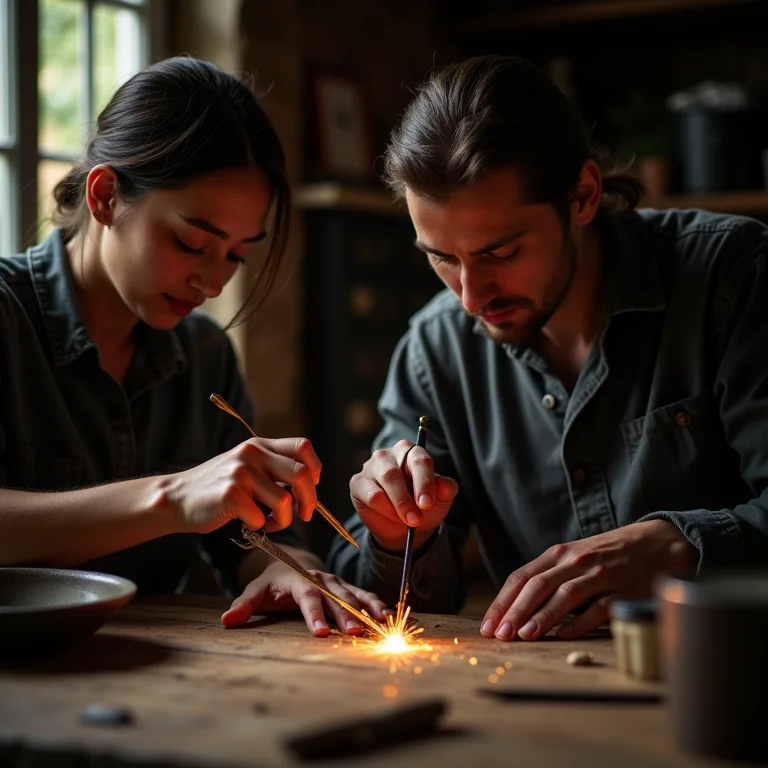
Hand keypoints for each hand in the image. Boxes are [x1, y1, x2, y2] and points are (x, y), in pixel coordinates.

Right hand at [163, 437, 321, 534]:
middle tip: (304, 515)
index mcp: (259, 445)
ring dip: (283, 520)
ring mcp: (241, 473)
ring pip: (284, 501)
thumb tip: (309, 486)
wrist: (177, 498)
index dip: (315, 468)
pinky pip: (261, 517)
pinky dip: (260, 527)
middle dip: (309, 500)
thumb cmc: (218, 488)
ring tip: (269, 522)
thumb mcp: (246, 466)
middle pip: (301, 474)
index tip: (312, 486)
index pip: (303, 446)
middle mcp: (252, 454)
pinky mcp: (231, 494)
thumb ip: (273, 468)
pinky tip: (249, 524)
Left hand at [221, 562, 388, 636]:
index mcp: (298, 579)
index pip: (307, 597)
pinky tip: (387, 617)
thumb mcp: (255, 590)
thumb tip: (227, 620)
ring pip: (352, 595)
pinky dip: (376, 604)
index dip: (313, 615)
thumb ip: (244, 604)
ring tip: (378, 625)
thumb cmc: (272, 582)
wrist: (291, 561)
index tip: (319, 633)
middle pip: (334, 598)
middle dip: (345, 616)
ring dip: (365, 610)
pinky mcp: (347, 587)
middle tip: (354, 634)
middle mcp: (320, 578)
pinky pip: (364, 594)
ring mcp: (335, 581)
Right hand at [350, 439, 458, 550]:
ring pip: (382, 483)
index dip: (424, 482)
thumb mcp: (440, 500)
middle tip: (416, 520)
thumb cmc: (422, 507)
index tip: (427, 504)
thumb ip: (446, 489)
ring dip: (396, 506)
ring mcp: (371, 467)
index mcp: (411, 452)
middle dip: (406, 500)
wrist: (403, 528)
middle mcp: (389, 454)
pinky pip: (371, 495)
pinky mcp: (358, 482)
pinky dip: (383, 510)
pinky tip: (391, 516)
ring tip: (406, 521)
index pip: (419, 460)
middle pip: (395, 472)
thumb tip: (445, 486)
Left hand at [480, 520, 694, 641]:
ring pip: (565, 595)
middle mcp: (576, 561)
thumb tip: (516, 606)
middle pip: (538, 585)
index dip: (503, 601)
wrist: (657, 543)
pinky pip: (599, 607)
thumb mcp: (575, 558)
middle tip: (500, 634)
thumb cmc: (609, 554)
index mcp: (559, 554)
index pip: (521, 576)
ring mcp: (600, 574)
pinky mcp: (624, 589)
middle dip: (515, 611)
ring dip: (543, 616)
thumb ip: (550, 577)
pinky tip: (565, 635)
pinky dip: (581, 622)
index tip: (488, 625)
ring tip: (524, 635)